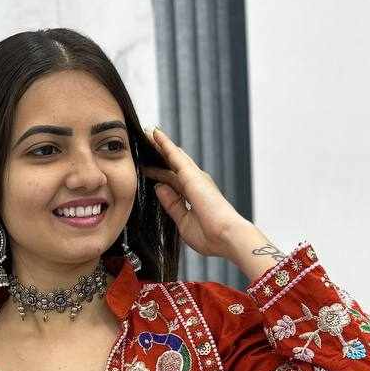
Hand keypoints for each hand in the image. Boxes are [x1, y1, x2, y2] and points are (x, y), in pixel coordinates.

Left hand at [139, 126, 244, 257]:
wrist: (226, 237)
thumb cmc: (210, 236)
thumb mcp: (183, 221)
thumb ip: (171, 205)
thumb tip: (159, 188)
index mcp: (193, 197)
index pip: (171, 182)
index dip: (158, 174)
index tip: (145, 169)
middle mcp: (195, 184)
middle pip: (171, 166)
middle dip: (158, 156)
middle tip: (143, 144)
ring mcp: (194, 178)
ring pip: (172, 157)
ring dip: (159, 145)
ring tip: (146, 133)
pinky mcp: (192, 174)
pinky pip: (174, 155)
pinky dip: (164, 144)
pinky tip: (154, 134)